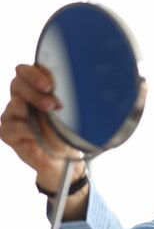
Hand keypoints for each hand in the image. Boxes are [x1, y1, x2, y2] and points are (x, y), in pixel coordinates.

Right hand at [0, 64, 78, 183]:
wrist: (64, 158)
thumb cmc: (68, 131)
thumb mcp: (71, 112)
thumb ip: (64, 97)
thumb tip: (60, 93)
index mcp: (36, 88)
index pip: (26, 70)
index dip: (36, 74)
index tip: (51, 85)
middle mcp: (21, 98)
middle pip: (17, 82)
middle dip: (36, 93)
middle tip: (52, 105)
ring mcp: (13, 114)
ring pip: (15, 103)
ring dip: (34, 112)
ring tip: (50, 123)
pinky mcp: (7, 132)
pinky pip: (12, 126)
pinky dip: (28, 131)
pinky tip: (39, 136)